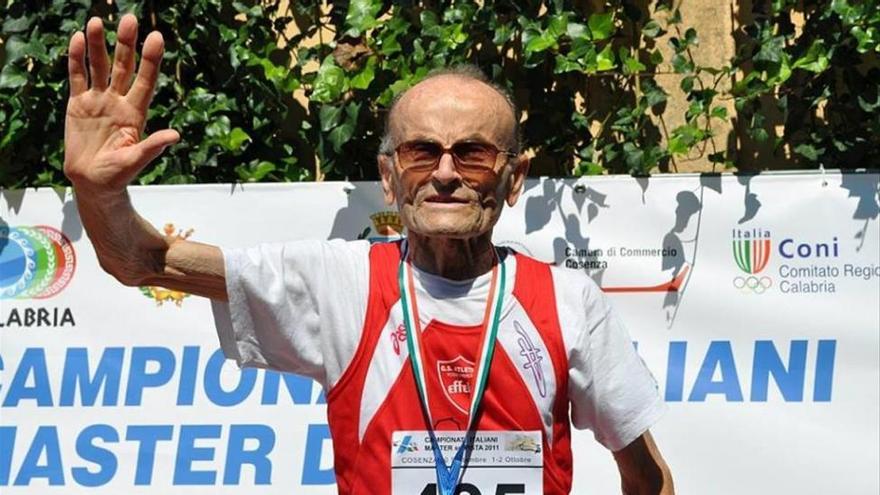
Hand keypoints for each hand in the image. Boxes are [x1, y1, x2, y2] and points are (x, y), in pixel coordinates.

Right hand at [64, 14, 178, 193]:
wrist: (92, 181)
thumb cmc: (117, 175)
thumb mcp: (135, 161)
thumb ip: (152, 147)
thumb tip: (176, 136)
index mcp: (136, 113)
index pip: (146, 81)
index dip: (151, 60)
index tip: (157, 37)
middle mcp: (119, 101)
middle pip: (123, 67)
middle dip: (126, 44)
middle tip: (129, 19)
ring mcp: (98, 100)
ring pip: (99, 66)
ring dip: (99, 45)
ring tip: (97, 20)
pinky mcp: (78, 103)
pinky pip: (77, 76)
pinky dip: (77, 58)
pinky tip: (78, 38)